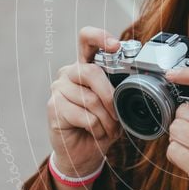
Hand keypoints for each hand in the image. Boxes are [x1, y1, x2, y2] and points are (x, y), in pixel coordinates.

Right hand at [46, 27, 121, 175]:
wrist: (86, 152)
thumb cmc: (102, 124)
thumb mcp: (117, 105)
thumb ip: (121, 89)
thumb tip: (135, 82)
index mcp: (86, 66)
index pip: (86, 40)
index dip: (100, 37)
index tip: (115, 46)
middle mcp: (69, 73)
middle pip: (91, 72)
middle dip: (110, 97)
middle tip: (117, 115)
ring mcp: (58, 89)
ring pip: (90, 99)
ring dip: (106, 119)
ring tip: (108, 129)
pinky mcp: (53, 108)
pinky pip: (85, 116)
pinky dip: (97, 128)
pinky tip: (95, 133)